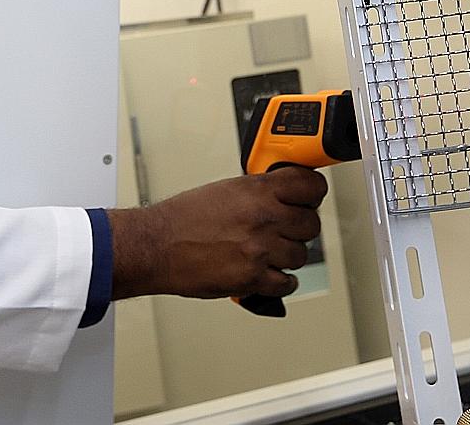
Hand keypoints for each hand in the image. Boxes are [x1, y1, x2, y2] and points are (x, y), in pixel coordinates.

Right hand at [106, 167, 327, 300]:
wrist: (157, 246)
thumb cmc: (183, 218)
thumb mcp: (225, 190)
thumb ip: (258, 192)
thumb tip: (283, 197)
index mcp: (257, 190)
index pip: (310, 186)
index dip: (313, 192)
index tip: (310, 197)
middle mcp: (263, 217)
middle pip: (310, 224)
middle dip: (300, 227)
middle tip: (287, 229)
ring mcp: (260, 249)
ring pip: (301, 255)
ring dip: (288, 255)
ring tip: (270, 252)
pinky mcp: (253, 278)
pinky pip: (287, 283)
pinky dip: (281, 281)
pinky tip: (270, 273)